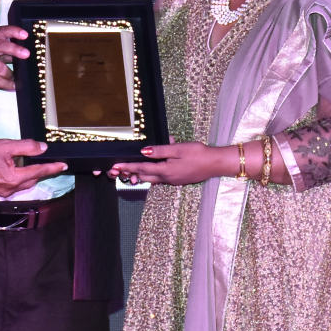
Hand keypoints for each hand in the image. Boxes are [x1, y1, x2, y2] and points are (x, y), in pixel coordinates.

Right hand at [0, 25, 28, 90]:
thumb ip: (1, 49)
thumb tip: (21, 52)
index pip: (2, 31)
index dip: (14, 32)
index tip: (25, 35)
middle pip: (1, 46)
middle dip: (15, 50)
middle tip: (26, 54)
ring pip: (0, 67)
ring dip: (11, 74)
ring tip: (16, 78)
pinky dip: (6, 84)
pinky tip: (13, 86)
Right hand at [0, 139, 67, 197]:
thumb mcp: (6, 146)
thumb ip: (27, 147)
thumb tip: (42, 148)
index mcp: (14, 179)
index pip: (39, 172)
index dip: (52, 168)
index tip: (63, 166)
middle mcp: (9, 189)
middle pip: (32, 180)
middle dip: (42, 172)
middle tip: (53, 165)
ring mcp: (2, 191)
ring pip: (23, 184)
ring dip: (30, 175)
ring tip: (37, 166)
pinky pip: (14, 185)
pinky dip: (20, 177)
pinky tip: (18, 170)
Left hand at [106, 142, 233, 186]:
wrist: (216, 164)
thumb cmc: (199, 154)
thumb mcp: (178, 149)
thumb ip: (160, 150)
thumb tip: (143, 151)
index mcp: (165, 171)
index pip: (141, 169)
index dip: (127, 167)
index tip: (114, 166)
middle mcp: (167, 178)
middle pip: (143, 177)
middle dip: (130, 173)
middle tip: (117, 169)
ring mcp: (172, 181)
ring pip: (151, 179)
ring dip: (140, 174)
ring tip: (130, 169)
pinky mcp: (178, 180)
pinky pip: (160, 178)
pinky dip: (152, 173)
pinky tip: (152, 167)